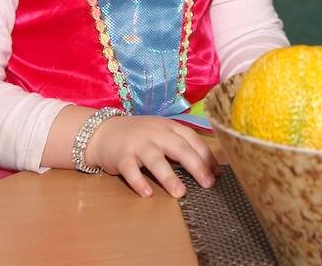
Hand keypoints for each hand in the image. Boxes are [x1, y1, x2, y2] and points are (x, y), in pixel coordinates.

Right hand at [85, 115, 217, 197]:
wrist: (104, 131)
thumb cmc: (141, 136)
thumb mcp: (163, 134)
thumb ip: (183, 147)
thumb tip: (211, 168)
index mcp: (170, 127)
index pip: (193, 140)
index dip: (206, 156)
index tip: (218, 173)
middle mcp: (156, 133)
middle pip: (179, 148)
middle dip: (195, 166)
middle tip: (208, 183)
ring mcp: (138, 143)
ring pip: (156, 160)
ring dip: (169, 177)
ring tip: (180, 193)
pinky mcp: (121, 156)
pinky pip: (130, 170)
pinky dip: (138, 182)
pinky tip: (147, 193)